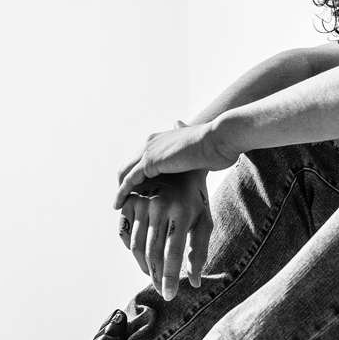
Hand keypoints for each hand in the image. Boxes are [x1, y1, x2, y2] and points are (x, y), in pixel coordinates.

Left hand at [114, 120, 233, 208]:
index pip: (141, 158)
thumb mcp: (201, 145)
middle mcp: (151, 142)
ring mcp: (148, 151)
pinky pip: (128, 180)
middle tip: (125, 201)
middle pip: (128, 165)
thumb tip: (187, 132)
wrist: (219, 139)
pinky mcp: (149, 162)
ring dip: (120, 189)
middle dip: (124, 182)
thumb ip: (191, 145)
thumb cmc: (217, 145)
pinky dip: (121, 193)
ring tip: (120, 206)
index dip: (136, 174)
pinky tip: (119, 205)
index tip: (137, 190)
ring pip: (124, 173)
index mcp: (161, 139)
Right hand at [118, 169, 212, 300]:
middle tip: (159, 289)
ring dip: (142, 265)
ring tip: (152, 275)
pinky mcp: (129, 200)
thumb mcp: (203, 220)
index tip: (168, 295)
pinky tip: (140, 256)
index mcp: (182, 212)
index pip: (173, 253)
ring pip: (136, 246)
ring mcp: (141, 202)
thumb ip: (199, 250)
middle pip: (153, 252)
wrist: (179, 165)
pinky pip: (124, 232)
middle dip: (155, 276)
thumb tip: (194, 281)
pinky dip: (129, 248)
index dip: (169, 277)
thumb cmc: (196, 198)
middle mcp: (159, 206)